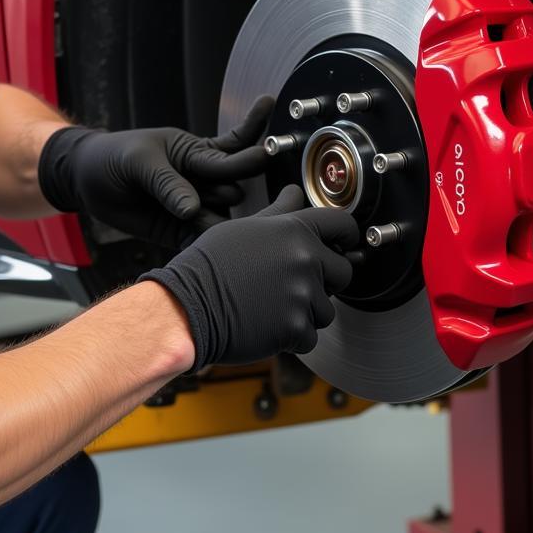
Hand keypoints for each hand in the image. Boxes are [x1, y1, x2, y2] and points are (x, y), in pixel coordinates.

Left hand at [37, 96, 274, 247]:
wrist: (86, 178)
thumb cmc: (115, 156)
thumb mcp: (139, 160)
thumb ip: (167, 182)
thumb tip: (192, 208)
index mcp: (196, 153)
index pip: (230, 155)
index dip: (249, 156)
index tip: (267, 155)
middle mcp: (202, 181)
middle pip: (234, 189)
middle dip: (243, 194)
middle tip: (255, 201)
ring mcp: (193, 207)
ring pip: (223, 219)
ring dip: (231, 226)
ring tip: (241, 233)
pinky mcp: (180, 232)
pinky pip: (201, 241)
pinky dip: (210, 249)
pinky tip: (223, 260)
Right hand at [139, 185, 357, 370]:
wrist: (186, 308)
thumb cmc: (207, 268)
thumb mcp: (242, 229)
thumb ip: (278, 213)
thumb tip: (294, 195)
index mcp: (293, 230)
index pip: (342, 225)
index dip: (345, 236)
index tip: (341, 245)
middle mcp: (303, 259)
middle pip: (343, 272)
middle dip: (324, 281)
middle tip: (291, 284)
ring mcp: (301, 294)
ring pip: (326, 309)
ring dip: (305, 312)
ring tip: (271, 306)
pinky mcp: (295, 327)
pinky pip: (309, 336)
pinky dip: (292, 337)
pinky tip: (266, 324)